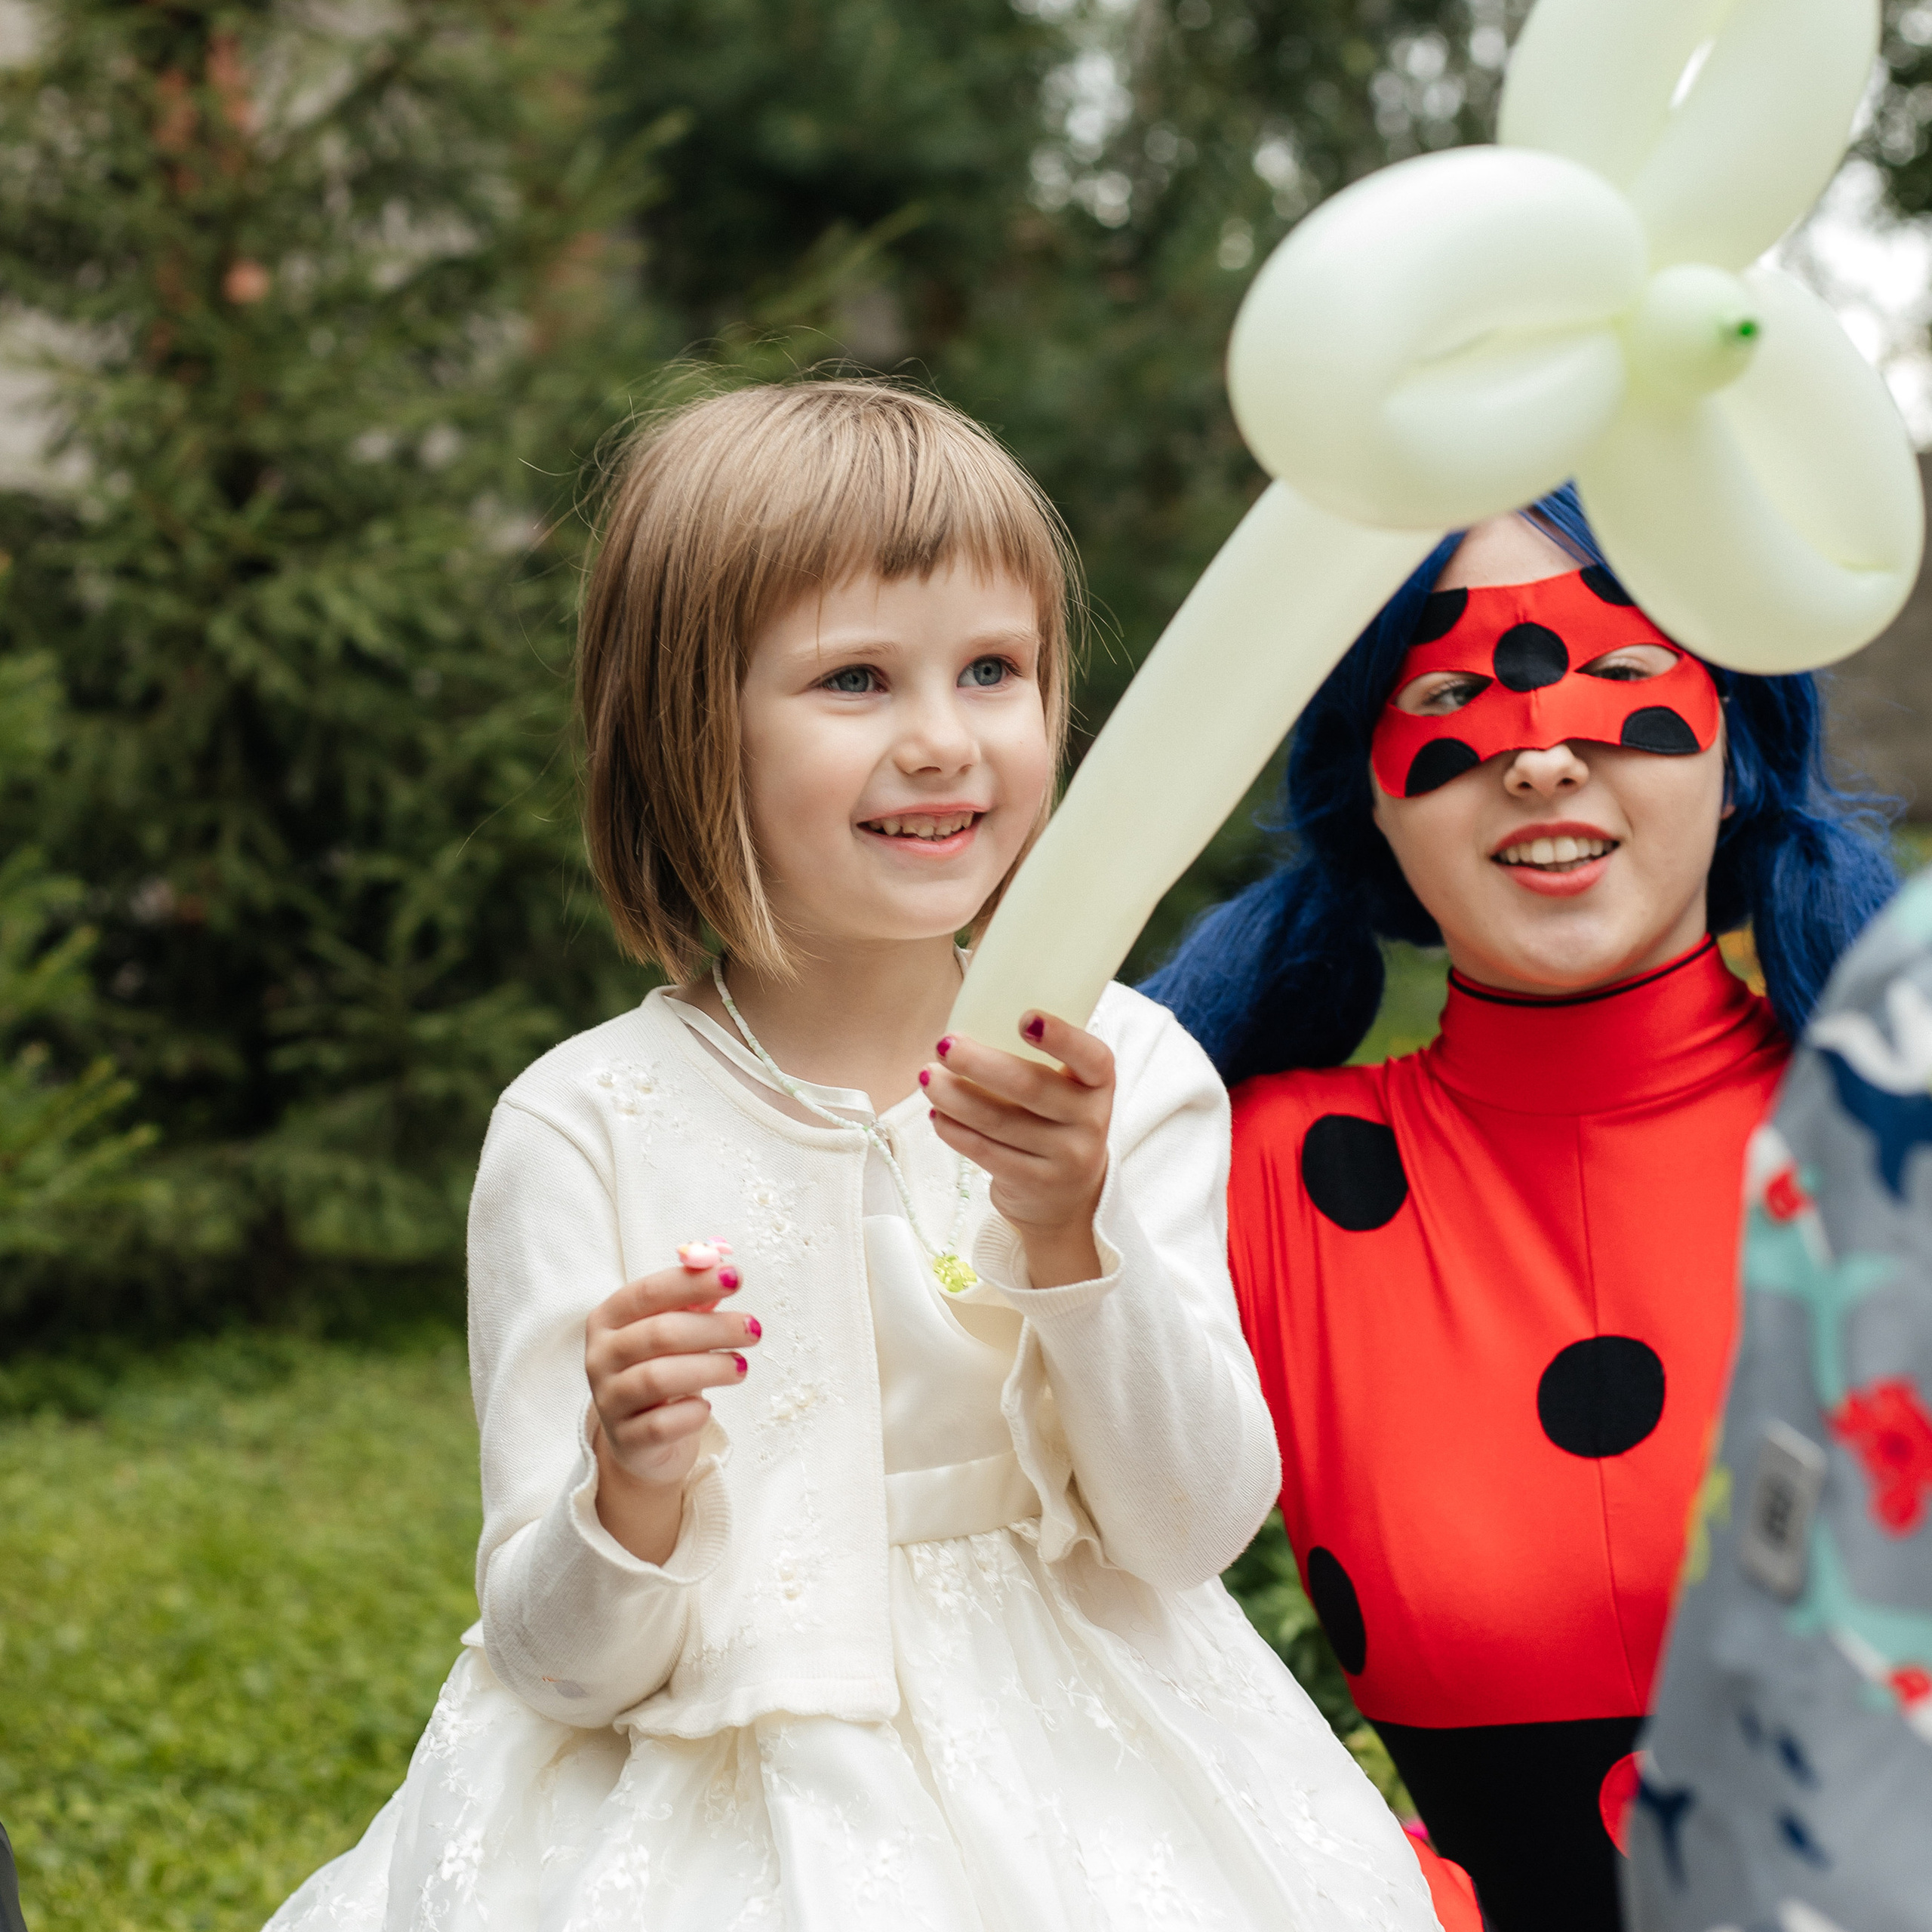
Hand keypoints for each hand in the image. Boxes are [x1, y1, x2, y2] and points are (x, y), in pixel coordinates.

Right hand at [583, 1249, 760, 1562]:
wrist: (643, 1437)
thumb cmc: (662, 1366)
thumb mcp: (672, 1328)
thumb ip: (692, 1297)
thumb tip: (721, 1261)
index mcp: (607, 1319)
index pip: (647, 1292)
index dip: (692, 1282)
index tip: (735, 1277)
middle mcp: (600, 1357)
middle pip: (659, 1334)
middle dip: (714, 1328)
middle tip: (754, 1328)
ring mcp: (609, 1400)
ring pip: (658, 1378)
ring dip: (710, 1368)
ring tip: (742, 1366)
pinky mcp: (626, 1440)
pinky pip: (661, 1425)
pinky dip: (691, 1413)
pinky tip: (707, 1408)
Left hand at [923, 1010, 1113, 1288]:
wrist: (1068, 1197)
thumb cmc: (1054, 1121)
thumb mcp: (1065, 1090)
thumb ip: (1035, 1058)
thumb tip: (969, 1027)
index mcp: (1099, 1084)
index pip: (1091, 1057)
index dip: (1062, 1037)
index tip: (1025, 1018)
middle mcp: (1090, 1120)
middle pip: (1030, 1086)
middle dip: (978, 1062)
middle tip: (944, 1045)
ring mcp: (1064, 1156)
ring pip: (998, 1120)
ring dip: (954, 1096)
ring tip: (927, 1077)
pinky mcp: (1034, 1183)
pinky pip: (985, 1152)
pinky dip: (954, 1130)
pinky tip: (937, 1114)